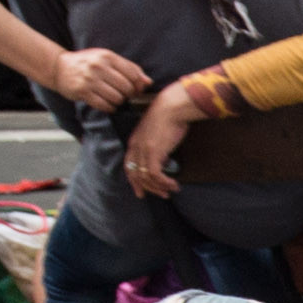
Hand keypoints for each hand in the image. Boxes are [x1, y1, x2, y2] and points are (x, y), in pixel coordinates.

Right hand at [54, 45, 152, 111]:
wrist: (60, 67)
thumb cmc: (87, 63)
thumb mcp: (107, 58)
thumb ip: (128, 68)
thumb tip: (148, 82)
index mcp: (107, 56)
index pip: (133, 73)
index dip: (139, 85)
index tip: (137, 89)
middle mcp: (98, 66)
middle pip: (126, 87)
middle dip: (129, 94)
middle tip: (125, 95)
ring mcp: (90, 80)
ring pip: (117, 98)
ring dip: (119, 102)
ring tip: (114, 98)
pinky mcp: (82, 92)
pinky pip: (104, 105)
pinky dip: (110, 107)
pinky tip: (107, 104)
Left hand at [123, 83, 203, 197]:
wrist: (172, 107)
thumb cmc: (169, 116)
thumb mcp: (157, 132)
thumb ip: (156, 145)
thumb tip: (163, 158)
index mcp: (134, 142)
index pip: (128, 166)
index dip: (134, 181)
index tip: (141, 192)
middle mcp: (135, 147)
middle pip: (135, 175)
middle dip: (148, 188)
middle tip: (161, 195)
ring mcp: (143, 150)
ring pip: (145, 177)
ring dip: (159, 187)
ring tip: (171, 190)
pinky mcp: (153, 152)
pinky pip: (155, 175)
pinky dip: (164, 183)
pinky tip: (173, 184)